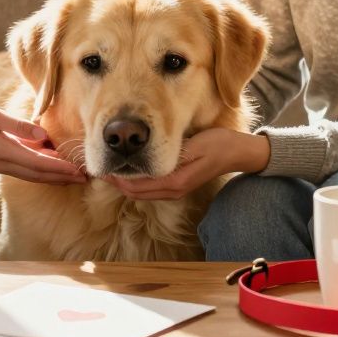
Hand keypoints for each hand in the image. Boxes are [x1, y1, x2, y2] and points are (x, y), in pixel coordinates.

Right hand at [0, 100, 86, 184]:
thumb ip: (17, 125)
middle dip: (63, 176)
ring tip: (73, 175)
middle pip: (39, 174)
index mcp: (2, 151)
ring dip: (53, 176)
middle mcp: (1, 163)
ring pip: (31, 175)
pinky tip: (50, 166)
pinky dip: (39, 171)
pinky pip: (23, 171)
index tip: (80, 170)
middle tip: (86, 177)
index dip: (61, 168)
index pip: (39, 164)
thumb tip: (42, 134)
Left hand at [106, 128, 269, 200]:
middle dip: (115, 181)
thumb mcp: (195, 145)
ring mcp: (175, 190)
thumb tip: (144, 156)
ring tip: (110, 166)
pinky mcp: (177, 186)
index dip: (115, 177)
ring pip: (140, 192)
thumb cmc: (218, 144)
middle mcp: (172, 190)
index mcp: (174, 182)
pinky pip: (149, 188)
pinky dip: (136, 181)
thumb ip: (173, 153)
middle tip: (98, 164)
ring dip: (124, 182)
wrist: (238, 153)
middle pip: (134, 192)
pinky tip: (130, 168)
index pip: (135, 186)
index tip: (100, 163)